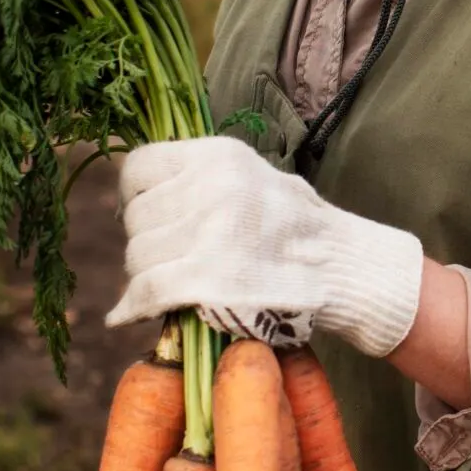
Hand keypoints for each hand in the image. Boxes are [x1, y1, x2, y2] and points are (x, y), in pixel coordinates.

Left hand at [104, 137, 425, 358]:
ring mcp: (210, 234)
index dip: (136, 195)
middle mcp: (212, 187)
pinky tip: (126, 314)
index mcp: (221, 157)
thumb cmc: (299, 228)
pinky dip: (132, 307)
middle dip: (145, 243)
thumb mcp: (255, 177)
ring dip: (144, 277)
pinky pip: (147, 291)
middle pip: (137, 218)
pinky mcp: (208, 280)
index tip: (147, 215)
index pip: (140, 166)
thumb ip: (203, 179)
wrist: (344, 270)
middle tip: (167, 259)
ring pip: (139, 257)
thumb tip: (143, 196)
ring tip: (167, 285)